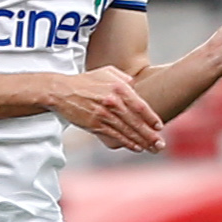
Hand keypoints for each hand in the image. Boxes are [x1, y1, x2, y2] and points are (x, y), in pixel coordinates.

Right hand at [49, 66, 165, 152]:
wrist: (61, 91)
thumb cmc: (85, 81)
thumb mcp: (106, 72)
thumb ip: (123, 77)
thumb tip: (135, 85)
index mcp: (119, 88)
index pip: (140, 105)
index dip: (151, 118)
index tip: (160, 127)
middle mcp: (113, 102)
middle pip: (136, 122)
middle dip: (150, 135)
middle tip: (160, 144)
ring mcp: (104, 114)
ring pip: (127, 131)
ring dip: (141, 142)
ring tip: (152, 149)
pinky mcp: (95, 124)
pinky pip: (114, 136)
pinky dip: (126, 142)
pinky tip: (136, 147)